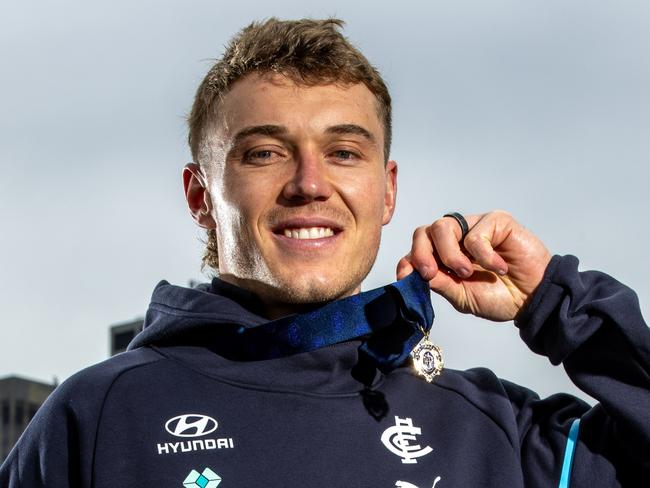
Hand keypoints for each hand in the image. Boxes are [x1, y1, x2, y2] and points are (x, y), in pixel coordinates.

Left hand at [396, 211, 551, 321]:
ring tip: (467, 273)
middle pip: (424, 232)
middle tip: (432, 274)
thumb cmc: (501, 297)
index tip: (406, 277)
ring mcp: (474, 227)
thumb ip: (440, 284)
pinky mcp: (496, 221)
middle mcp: (456, 239)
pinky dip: (483, 255)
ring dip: (449, 254)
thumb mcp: (463, 297)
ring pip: (443, 227)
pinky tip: (499, 268)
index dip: (408, 261)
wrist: (535, 299)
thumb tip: (415, 274)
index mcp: (444, 257)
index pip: (416, 251)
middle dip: (422, 254)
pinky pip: (475, 233)